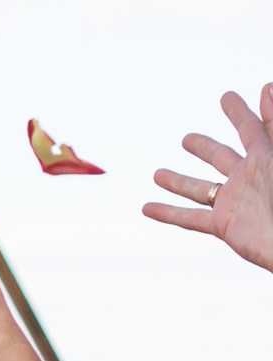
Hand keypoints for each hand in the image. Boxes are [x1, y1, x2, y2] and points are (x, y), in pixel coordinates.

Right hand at [146, 86, 272, 274]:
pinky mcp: (225, 225)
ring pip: (200, 188)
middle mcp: (249, 177)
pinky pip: (191, 219)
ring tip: (158, 174)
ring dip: (178, 180)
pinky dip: (168, 212)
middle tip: (187, 140)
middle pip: (221, 157)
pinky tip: (147, 208)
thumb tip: (267, 87)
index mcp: (267, 156)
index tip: (227, 96)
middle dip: (204, 148)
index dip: (241, 111)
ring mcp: (235, 201)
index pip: (253, 127)